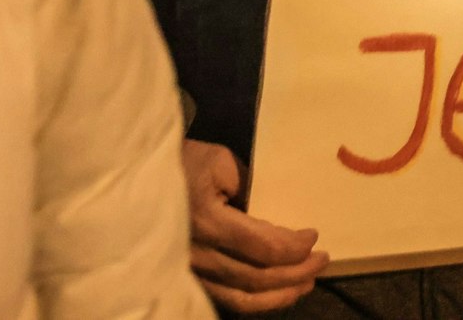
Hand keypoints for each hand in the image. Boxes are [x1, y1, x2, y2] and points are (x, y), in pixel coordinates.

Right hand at [182, 139, 328, 312]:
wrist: (140, 177)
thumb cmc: (184, 161)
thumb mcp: (220, 161)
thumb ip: (251, 187)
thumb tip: (277, 213)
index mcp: (207, 220)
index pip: (260, 246)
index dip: (292, 247)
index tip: (314, 236)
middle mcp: (197, 254)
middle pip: (255, 277)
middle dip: (295, 272)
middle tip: (322, 261)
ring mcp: (190, 272)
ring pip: (241, 299)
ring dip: (280, 294)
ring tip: (306, 283)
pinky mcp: (189, 279)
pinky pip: (226, 300)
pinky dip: (256, 301)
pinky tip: (276, 293)